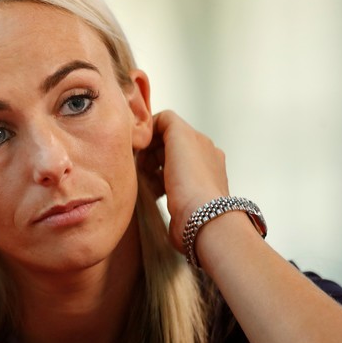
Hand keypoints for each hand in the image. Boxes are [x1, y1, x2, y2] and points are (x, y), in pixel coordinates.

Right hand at [137, 110, 229, 251]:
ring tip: (145, 180)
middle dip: (149, 153)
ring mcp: (193, 181)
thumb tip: (156, 121)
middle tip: (140, 163)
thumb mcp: (180, 137)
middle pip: (164, 146)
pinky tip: (152, 192)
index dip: (152, 132)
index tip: (140, 143)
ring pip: (162, 167)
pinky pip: (163, 186)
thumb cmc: (192, 182)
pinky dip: (155, 186)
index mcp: (201, 142)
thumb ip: (168, 121)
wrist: (201, 221)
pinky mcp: (185, 200)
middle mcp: (200, 160)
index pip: (170, 126)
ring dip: (150, 171)